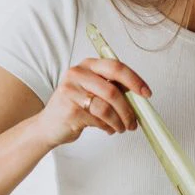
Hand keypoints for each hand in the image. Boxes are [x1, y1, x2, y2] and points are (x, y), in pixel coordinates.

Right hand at [32, 58, 150, 146]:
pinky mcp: (71, 110)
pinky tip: (108, 129)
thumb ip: (112, 87)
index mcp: (87, 65)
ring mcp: (72, 91)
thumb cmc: (74, 107)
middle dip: (128, 109)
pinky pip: (98, 120)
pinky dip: (108, 127)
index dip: (135, 80)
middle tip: (134, 121)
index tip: (146, 93)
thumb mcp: (92, 90)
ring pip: (107, 108)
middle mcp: (77, 74)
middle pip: (113, 90)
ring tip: (121, 127)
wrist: (48, 126)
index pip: (116, 67)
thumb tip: (139, 96)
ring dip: (119, 121)